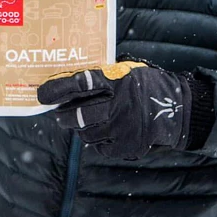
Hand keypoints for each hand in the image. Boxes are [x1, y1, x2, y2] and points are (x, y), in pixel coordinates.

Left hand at [36, 56, 213, 159]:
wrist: (175, 109)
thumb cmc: (145, 84)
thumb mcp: (125, 70)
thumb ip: (102, 74)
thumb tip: (68, 79)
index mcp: (115, 81)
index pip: (79, 84)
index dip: (57, 89)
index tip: (41, 94)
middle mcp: (117, 106)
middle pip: (77, 114)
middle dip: (62, 115)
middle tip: (57, 113)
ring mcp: (121, 129)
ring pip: (85, 133)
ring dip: (79, 128)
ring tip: (81, 121)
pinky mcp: (126, 147)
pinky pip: (99, 147)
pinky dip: (97, 139)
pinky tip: (103, 131)